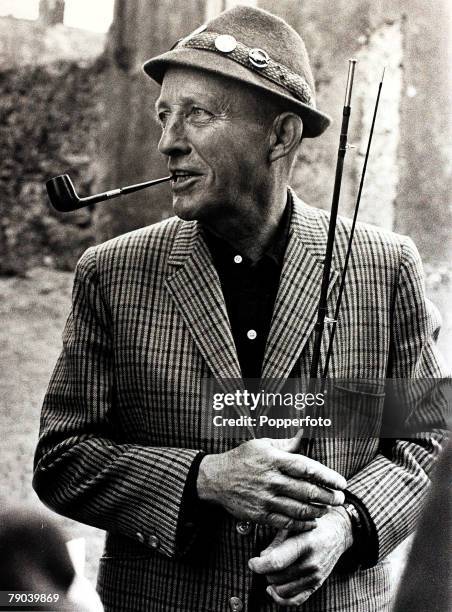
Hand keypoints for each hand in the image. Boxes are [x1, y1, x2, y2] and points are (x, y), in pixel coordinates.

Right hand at [197, 434, 346, 530]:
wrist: (215, 478)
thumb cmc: (240, 458)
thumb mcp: (261, 444)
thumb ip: (285, 443)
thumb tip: (303, 435)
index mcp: (274, 460)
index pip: (307, 468)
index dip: (327, 476)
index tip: (341, 482)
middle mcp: (271, 479)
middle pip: (307, 491)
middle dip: (327, 496)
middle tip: (340, 498)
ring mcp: (265, 498)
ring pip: (299, 508)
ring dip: (317, 510)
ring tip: (327, 509)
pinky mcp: (259, 514)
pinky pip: (285, 522)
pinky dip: (301, 523)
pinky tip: (311, 522)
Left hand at [248, 507, 352, 606]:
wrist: (338, 532)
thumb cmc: (313, 524)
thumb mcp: (294, 524)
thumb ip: (277, 541)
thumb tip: (262, 558)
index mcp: (304, 544)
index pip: (276, 562)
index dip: (259, 565)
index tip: (252, 562)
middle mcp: (311, 563)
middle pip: (276, 577)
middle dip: (265, 570)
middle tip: (264, 560)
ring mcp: (315, 577)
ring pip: (282, 590)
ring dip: (271, 582)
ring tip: (271, 569)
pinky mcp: (317, 585)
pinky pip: (294, 600)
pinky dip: (280, 598)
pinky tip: (273, 588)